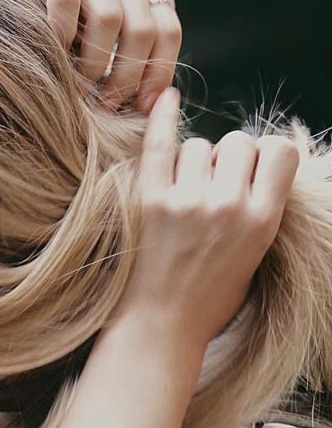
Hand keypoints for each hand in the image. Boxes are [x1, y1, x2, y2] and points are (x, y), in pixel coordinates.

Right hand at [18, 0, 181, 112]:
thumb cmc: (49, 8)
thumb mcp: (95, 22)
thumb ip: (122, 42)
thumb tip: (148, 99)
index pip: (167, 28)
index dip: (159, 72)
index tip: (142, 105)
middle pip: (142, 29)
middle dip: (125, 79)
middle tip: (105, 104)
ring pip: (109, 19)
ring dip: (94, 65)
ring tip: (79, 88)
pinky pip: (66, 2)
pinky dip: (61, 36)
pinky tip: (52, 51)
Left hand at [111, 86, 300, 348]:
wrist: (159, 328)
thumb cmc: (206, 302)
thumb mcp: (254, 259)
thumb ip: (260, 211)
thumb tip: (259, 167)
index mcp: (262, 221)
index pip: (279, 151)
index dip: (263, 156)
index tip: (247, 174)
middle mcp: (229, 206)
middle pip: (237, 142)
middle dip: (226, 159)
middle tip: (208, 191)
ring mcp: (187, 202)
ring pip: (198, 145)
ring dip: (191, 161)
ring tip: (181, 196)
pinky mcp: (149, 204)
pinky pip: (158, 146)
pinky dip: (161, 120)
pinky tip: (165, 100)